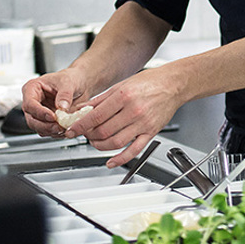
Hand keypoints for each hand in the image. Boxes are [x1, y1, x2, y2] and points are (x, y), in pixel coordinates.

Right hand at [21, 70, 93, 137]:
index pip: (30, 104)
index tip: (52, 116)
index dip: (39, 112)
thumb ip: (65, 94)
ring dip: (51, 131)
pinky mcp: (47, 121)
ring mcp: (39, 113)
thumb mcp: (68, 82)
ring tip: (64, 128)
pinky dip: (55, 133)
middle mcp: (33, 102)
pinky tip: (65, 129)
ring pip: (38, 128)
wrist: (80, 84)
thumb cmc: (70, 78)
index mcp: (32, 88)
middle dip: (45, 126)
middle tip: (59, 127)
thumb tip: (62, 107)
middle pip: (31, 119)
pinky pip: (47, 131)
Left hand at [62, 67, 185, 167]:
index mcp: (123, 96)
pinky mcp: (151, 133)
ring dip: (100, 146)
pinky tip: (110, 161)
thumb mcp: (121, 85)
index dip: (80, 126)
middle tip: (83, 134)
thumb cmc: (149, 82)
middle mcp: (133, 110)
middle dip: (89, 136)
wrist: (173, 84)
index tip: (71, 130)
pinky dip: (120, 159)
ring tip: (94, 143)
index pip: (96, 116)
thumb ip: (100, 100)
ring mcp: (143, 123)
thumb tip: (81, 110)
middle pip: (103, 131)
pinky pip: (134, 150)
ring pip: (116, 142)